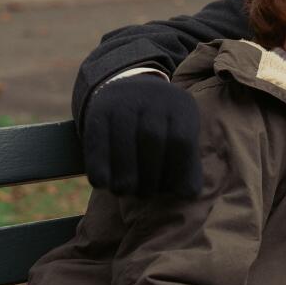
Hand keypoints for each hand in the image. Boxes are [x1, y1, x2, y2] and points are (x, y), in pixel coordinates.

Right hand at [83, 74, 201, 197]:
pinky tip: (102, 183)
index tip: (175, 192)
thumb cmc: (162, 127)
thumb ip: (187, 163)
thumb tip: (188, 193)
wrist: (127, 90)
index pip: (182, 140)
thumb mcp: (180, 135)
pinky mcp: (99, 110)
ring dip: (124, 175)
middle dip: (149, 174)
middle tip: (145, 194)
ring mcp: (124, 101)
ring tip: (126, 191)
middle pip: (152, 139)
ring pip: (125, 141)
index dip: (179, 170)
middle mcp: (153, 97)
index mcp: (181, 105)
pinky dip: (99, 166)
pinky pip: (97, 141)